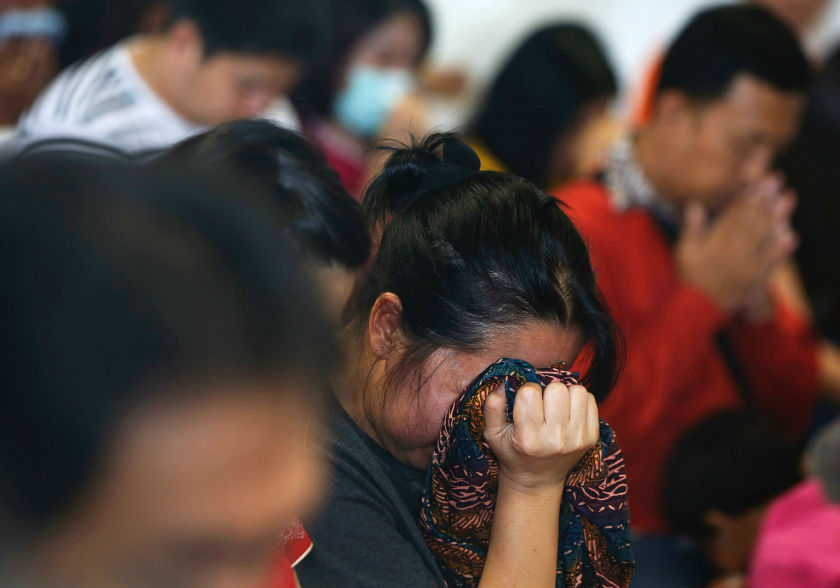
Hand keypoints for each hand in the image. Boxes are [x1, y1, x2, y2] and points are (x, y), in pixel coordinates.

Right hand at [483, 381, 598, 492]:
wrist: (537, 480)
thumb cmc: (512, 452)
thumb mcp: (492, 433)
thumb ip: (492, 406)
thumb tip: (503, 383)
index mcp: (529, 438)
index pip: (530, 392)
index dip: (525, 391)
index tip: (525, 403)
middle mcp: (556, 440)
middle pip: (557, 389)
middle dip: (546, 391)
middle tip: (542, 404)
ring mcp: (578, 439)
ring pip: (577, 391)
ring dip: (565, 393)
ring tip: (556, 406)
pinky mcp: (592, 437)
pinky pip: (590, 400)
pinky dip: (578, 400)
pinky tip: (568, 411)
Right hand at [676, 175, 797, 313]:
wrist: (698, 307)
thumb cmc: (690, 277)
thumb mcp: (684, 251)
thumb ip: (691, 228)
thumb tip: (695, 205)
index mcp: (715, 242)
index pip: (734, 214)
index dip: (747, 197)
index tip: (757, 182)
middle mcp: (732, 250)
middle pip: (751, 220)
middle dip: (764, 200)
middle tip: (776, 182)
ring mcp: (745, 264)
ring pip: (763, 236)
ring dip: (777, 217)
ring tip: (788, 200)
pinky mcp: (754, 278)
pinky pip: (770, 261)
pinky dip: (781, 249)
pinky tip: (790, 236)